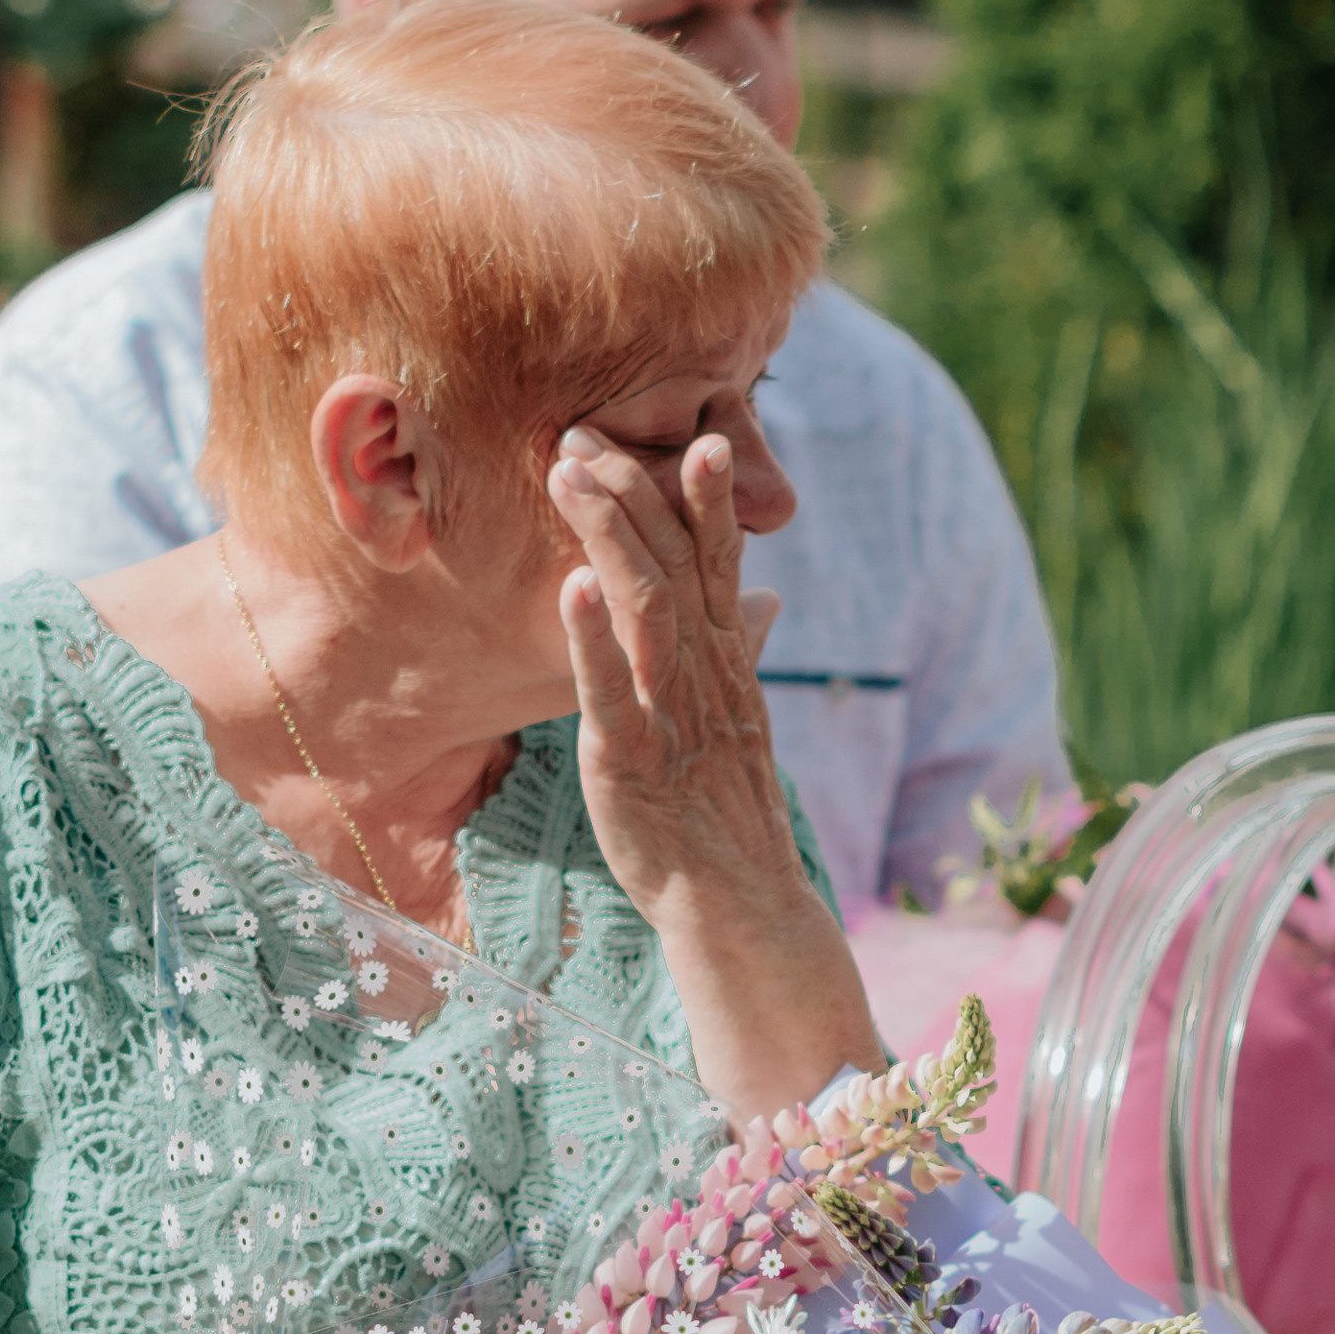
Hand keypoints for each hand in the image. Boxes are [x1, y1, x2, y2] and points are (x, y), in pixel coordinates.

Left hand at [549, 424, 876, 1118]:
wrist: (735, 902)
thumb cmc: (726, 817)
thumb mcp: (739, 722)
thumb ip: (745, 651)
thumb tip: (765, 597)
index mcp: (730, 665)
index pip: (722, 561)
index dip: (707, 496)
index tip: (691, 433)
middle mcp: (706, 677)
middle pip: (677, 563)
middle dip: (634, 491)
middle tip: (586, 431)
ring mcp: (670, 716)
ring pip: (646, 607)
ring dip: (608, 536)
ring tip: (569, 474)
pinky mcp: (630, 761)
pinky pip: (611, 693)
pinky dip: (591, 640)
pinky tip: (569, 588)